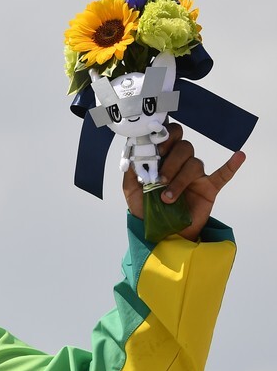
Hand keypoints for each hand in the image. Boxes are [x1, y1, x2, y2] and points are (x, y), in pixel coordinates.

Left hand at [123, 122, 244, 240]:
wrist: (159, 233)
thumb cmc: (146, 209)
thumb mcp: (132, 191)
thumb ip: (131, 173)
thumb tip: (132, 155)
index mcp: (163, 158)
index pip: (170, 137)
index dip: (166, 138)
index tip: (157, 148)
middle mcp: (180, 163)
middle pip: (184, 148)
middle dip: (171, 162)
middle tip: (160, 179)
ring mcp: (196, 175)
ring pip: (194, 164)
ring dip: (180, 180)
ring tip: (167, 198)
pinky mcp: (208, 188)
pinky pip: (223, 174)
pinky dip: (231, 165)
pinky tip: (239, 156)